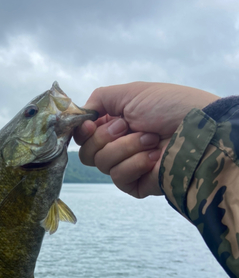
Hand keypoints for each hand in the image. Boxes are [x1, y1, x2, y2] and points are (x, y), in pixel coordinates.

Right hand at [74, 82, 218, 197]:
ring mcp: (126, 166)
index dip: (83, 132)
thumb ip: (99, 99)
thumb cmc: (169, 106)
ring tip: (151, 139)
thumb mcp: (130, 92)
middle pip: (87, 153)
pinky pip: (119, 178)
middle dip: (105, 137)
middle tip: (128, 126)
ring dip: (126, 147)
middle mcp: (117, 146)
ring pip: (102, 164)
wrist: (197, 130)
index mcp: (114, 124)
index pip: (83, 136)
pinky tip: (154, 156)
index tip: (91, 124)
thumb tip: (80, 115)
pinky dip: (135, 163)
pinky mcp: (136, 184)